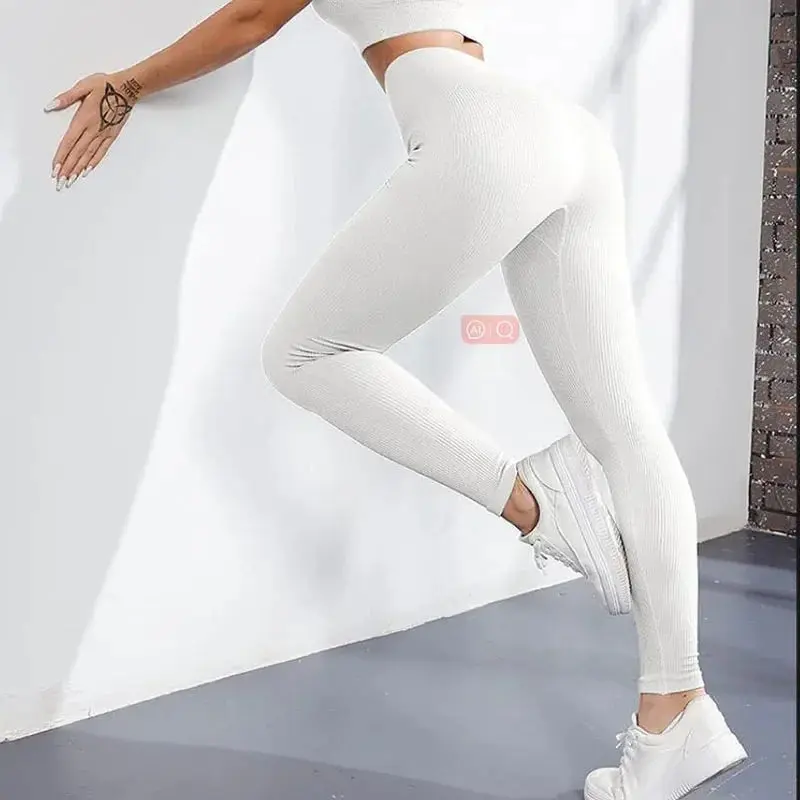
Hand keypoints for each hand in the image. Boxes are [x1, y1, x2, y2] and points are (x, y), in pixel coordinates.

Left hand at [44, 71, 141, 189]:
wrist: (127, 89)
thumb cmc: (105, 85)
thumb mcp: (82, 87)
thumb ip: (66, 98)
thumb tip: (49, 106)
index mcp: (83, 119)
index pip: (68, 142)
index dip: (61, 157)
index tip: (55, 169)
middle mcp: (93, 130)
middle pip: (77, 153)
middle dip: (68, 168)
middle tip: (60, 182)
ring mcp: (103, 134)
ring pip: (88, 155)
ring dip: (79, 169)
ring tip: (71, 180)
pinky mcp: (111, 135)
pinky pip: (101, 152)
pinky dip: (94, 162)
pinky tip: (87, 170)